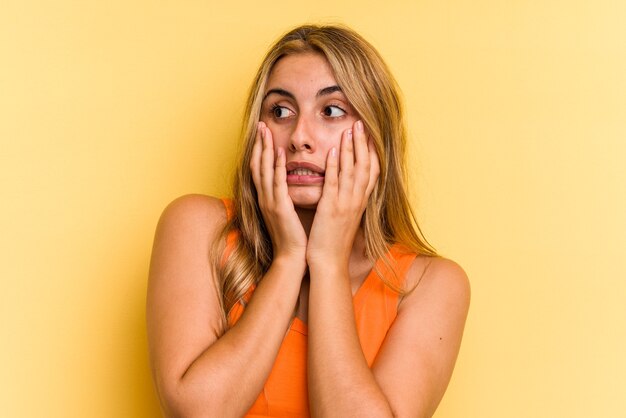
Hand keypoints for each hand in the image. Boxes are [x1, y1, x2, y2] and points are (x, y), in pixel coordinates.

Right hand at [250, 122, 307, 263]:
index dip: (259, 149)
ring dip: (265, 149)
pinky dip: (278, 167)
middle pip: (257, 165)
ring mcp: (270, 202)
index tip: (262, 132)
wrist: (292, 257)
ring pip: (264, 170)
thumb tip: (291, 181)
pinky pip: (277, 184)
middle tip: (260, 124)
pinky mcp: (280, 208)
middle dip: (258, 144)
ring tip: (266, 131)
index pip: (259, 168)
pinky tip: (281, 153)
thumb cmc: (293, 236)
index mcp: (266, 198)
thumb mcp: (287, 211)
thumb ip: (285, 195)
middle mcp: (264, 198)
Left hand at [306, 120, 379, 266]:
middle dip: (364, 144)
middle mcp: (357, 201)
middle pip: (365, 167)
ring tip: (350, 129)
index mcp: (360, 202)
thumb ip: (348, 200)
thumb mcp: (345, 217)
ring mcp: (345, 204)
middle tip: (362, 124)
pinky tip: (331, 150)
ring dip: (351, 149)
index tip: (370, 135)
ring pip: (351, 171)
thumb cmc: (333, 240)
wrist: (329, 262)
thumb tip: (347, 187)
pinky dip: (334, 166)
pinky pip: (334, 183)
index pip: (372, 172)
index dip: (372, 152)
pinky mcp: (331, 209)